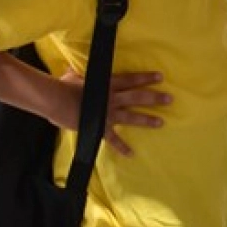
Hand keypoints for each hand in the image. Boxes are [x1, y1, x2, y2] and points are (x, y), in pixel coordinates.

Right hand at [57, 69, 171, 156]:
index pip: (131, 79)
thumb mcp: (71, 77)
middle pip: (138, 97)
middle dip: (155, 98)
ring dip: (147, 119)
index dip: (146, 78)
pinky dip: (122, 147)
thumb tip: (68, 72)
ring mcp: (108, 114)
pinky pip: (113, 139)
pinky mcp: (100, 127)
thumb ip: (74, 76)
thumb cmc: (63, 87)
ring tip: (161, 122)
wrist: (56, 101)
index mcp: (108, 84)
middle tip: (169, 99)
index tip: (161, 77)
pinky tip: (131, 154)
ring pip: (132, 116)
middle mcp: (112, 98)